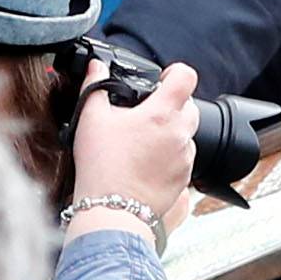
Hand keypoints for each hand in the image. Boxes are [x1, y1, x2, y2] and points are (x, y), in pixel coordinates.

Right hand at [68, 57, 199, 233]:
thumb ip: (95, 86)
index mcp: (162, 113)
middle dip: (171, 104)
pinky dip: (169, 157)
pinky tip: (146, 164)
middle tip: (146, 113)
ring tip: (143, 143)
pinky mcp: (184, 180)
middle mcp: (180, 134)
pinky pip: (183, 159)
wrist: (112, 212)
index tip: (163, 79)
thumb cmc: (102, 167)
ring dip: (170, 132)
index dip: (175, 72)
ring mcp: (185, 158)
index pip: (186, 76)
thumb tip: (97, 67)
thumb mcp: (90, 119)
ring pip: (186, 134)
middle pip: (189, 105)